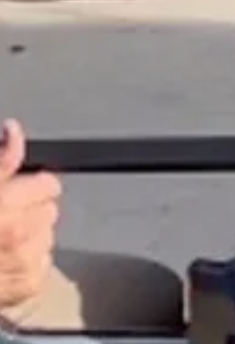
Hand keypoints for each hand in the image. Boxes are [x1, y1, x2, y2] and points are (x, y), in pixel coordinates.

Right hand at [0, 120, 59, 311]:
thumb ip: (1, 159)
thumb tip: (14, 130)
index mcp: (4, 202)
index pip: (49, 183)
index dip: (32, 186)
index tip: (18, 192)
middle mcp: (21, 230)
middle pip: (50, 209)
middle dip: (31, 210)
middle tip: (3, 218)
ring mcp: (27, 259)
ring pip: (48, 235)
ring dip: (30, 236)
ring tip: (0, 241)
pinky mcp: (29, 283)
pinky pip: (42, 263)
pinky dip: (26, 263)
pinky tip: (3, 261)